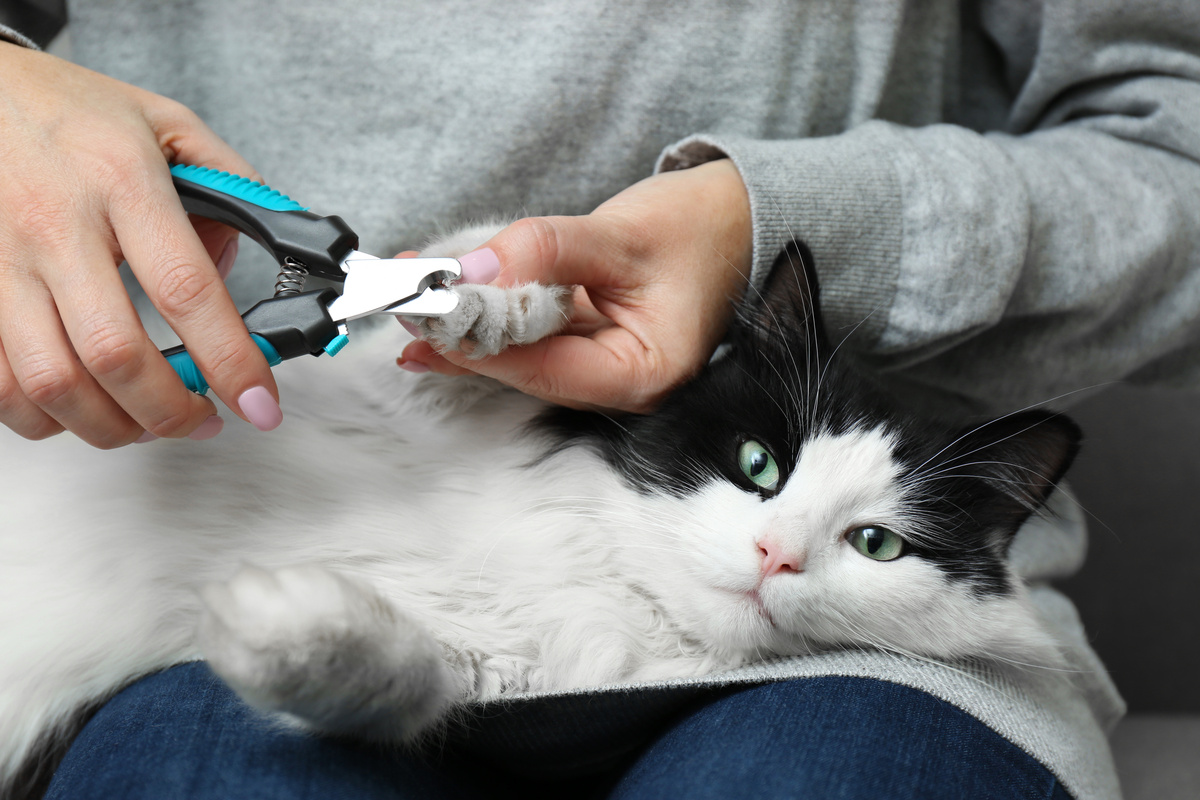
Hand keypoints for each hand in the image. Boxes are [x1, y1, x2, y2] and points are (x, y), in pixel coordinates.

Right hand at [0, 44, 280, 447]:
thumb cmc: (68, 109)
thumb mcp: (166, 121)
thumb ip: (229, 183)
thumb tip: (265, 250)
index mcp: (121, 180)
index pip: (186, 291)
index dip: (229, 361)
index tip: (260, 403)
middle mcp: (56, 225)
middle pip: (115, 355)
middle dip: (171, 412)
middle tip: (205, 421)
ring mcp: (0, 260)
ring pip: (51, 382)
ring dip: (110, 426)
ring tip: (148, 425)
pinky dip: (43, 416)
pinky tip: (82, 408)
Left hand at [398, 158, 752, 411]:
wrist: (739, 217)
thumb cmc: (702, 229)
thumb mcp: (623, 234)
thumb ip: (547, 251)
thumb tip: (475, 269)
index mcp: (643, 373)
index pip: (546, 370)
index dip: (482, 346)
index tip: (431, 316)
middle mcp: (621, 381)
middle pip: (526, 369)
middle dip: (462, 339)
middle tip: (403, 310)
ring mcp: (603, 362)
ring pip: (521, 354)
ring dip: (467, 328)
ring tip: (408, 307)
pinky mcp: (588, 338)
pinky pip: (529, 335)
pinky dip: (490, 318)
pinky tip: (445, 310)